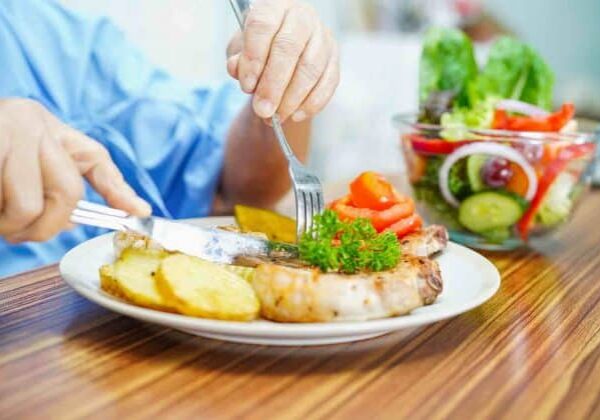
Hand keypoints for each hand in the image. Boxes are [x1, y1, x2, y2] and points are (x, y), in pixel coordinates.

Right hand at [0, 99, 150, 242]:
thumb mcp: (23, 155)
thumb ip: (57, 179)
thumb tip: (100, 215)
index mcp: (43, 123)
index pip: (94, 158)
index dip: (118, 190)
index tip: (140, 214)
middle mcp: (27, 121)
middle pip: (66, 192)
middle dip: (45, 225)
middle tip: (17, 230)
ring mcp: (2, 132)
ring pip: (28, 205)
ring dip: (10, 225)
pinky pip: (1, 204)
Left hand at [226, 0, 339, 122]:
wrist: (284, 54)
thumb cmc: (260, 49)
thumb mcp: (241, 51)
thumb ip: (237, 61)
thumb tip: (237, 70)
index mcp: (274, 7)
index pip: (263, 27)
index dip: (254, 58)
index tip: (247, 86)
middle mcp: (301, 17)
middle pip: (288, 48)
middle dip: (274, 85)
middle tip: (262, 110)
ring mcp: (322, 37)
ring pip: (310, 68)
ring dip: (292, 98)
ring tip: (277, 117)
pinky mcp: (335, 58)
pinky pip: (328, 83)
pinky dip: (312, 103)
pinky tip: (295, 115)